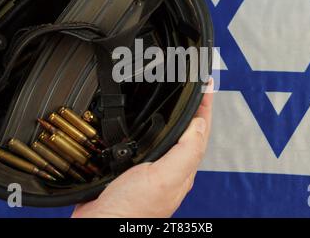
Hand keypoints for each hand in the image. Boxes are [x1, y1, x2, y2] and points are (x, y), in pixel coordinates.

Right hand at [72, 79, 213, 217]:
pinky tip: (148, 123)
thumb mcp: (165, 177)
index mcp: (182, 169)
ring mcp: (152, 169)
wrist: (102, 224)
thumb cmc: (132, 210)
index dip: (206, 106)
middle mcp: (170, 169)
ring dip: (176, 116)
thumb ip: (185, 152)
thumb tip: (199, 124)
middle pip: (189, 132)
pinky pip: (149, 143)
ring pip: (170, 137)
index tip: (207, 85)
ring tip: (180, 100)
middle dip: (195, 109)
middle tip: (198, 88)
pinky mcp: (133, 169)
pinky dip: (153, 128)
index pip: (200, 131)